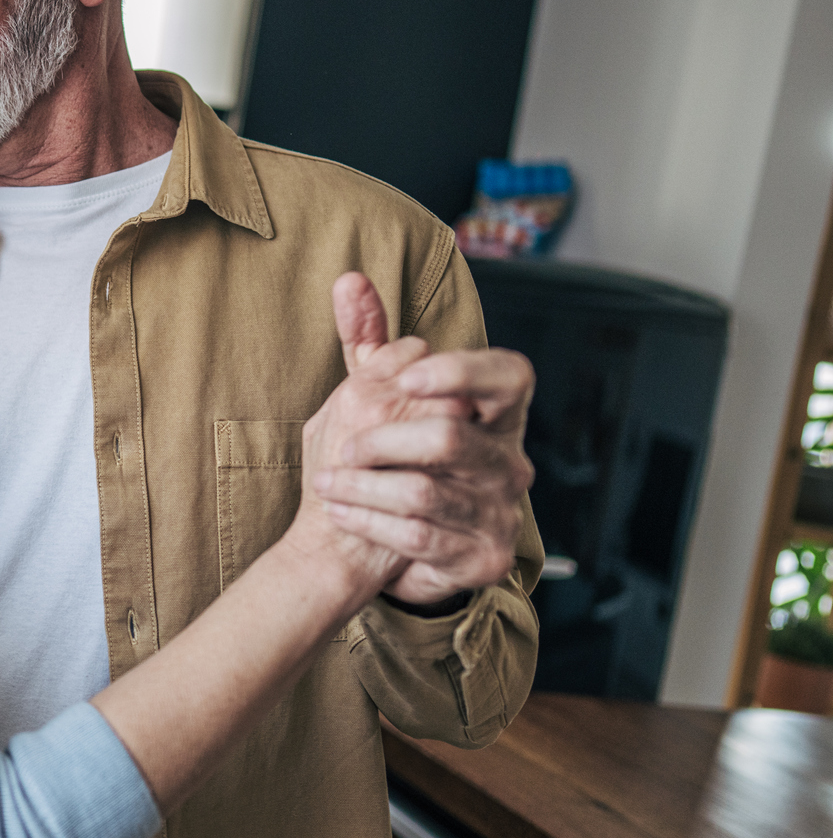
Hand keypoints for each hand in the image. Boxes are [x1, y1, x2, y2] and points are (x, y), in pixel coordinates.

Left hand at [311, 272, 535, 606]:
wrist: (396, 544)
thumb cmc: (392, 458)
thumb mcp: (380, 398)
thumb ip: (370, 343)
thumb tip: (347, 280)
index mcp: (496, 414)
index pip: (511, 374)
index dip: (463, 371)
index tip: (408, 378)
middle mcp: (509, 462)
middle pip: (453, 436)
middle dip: (386, 441)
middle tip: (343, 448)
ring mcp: (500, 512)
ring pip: (425, 492)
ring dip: (363, 487)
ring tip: (325, 483)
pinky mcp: (480, 557)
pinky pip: (418, 536)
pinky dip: (368, 522)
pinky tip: (340, 513)